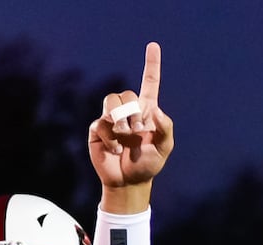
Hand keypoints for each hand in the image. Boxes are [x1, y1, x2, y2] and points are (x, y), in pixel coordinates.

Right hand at [89, 42, 174, 202]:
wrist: (129, 181)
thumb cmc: (148, 164)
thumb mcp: (164, 148)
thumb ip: (165, 128)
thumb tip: (155, 111)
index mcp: (147, 111)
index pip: (149, 82)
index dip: (152, 64)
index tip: (153, 45)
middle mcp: (128, 111)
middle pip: (127, 94)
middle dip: (132, 113)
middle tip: (136, 133)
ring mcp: (111, 118)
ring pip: (111, 101)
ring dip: (119, 120)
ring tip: (124, 136)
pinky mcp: (97, 129)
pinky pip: (100, 123)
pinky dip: (109, 138)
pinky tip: (115, 150)